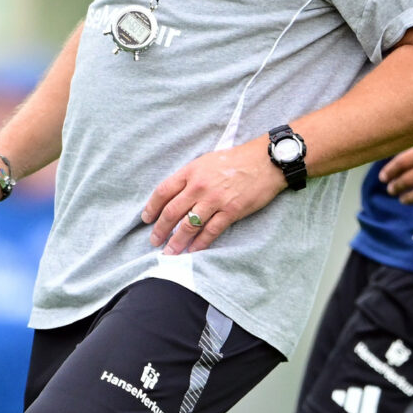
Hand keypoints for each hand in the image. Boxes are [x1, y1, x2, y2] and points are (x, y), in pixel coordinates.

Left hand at [144, 139, 281, 251]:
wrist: (265, 162)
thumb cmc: (236, 160)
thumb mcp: (206, 162)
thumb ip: (190, 177)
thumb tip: (174, 195)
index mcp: (191, 172)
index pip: (163, 191)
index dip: (151, 207)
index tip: (146, 219)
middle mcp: (199, 186)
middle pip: (172, 212)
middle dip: (160, 229)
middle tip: (154, 241)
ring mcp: (215, 200)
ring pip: (188, 225)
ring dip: (176, 241)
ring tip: (170, 252)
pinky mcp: (231, 212)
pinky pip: (211, 232)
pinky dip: (200, 244)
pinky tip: (192, 251)